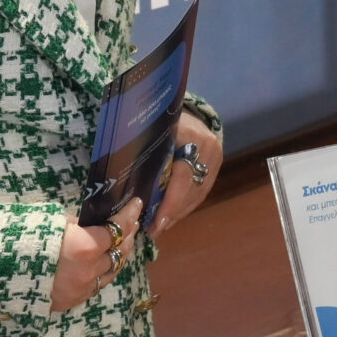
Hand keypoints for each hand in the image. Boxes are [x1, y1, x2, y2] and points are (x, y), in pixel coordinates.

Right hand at [51, 197, 141, 311]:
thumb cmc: (22, 240)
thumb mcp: (52, 222)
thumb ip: (76, 223)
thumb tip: (89, 223)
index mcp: (86, 248)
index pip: (117, 230)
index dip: (128, 216)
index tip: (136, 204)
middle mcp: (88, 272)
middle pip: (119, 252)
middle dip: (127, 236)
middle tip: (131, 223)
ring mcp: (80, 290)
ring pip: (111, 272)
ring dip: (119, 256)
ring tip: (123, 242)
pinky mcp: (70, 302)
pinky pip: (95, 287)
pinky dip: (103, 273)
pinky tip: (104, 264)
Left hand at [152, 113, 222, 236]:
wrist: (183, 106)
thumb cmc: (158, 118)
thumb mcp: (150, 131)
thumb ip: (142, 151)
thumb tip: (121, 183)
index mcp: (191, 136)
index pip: (182, 176)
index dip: (170, 202)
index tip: (156, 222)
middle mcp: (209, 147)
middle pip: (192, 189)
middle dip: (172, 212)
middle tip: (153, 229)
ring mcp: (215, 156)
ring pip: (198, 193)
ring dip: (179, 212)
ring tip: (159, 226)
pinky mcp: (216, 164)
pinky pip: (202, 190)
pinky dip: (186, 205)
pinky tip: (171, 215)